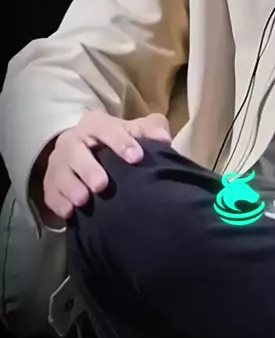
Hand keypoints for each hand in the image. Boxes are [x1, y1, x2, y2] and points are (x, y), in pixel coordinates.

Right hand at [42, 112, 170, 218]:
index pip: (105, 128)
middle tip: (102, 185)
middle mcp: (72, 140)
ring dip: (70, 187)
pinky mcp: (50, 183)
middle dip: (87, 168)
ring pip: (59, 172)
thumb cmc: (117, 143)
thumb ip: (151, 129)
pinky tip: (69, 213)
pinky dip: (58, 202)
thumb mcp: (135, 132)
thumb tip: (163, 138)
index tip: (136, 158)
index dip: (120, 141)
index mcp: (94, 124)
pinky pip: (49, 192)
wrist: (91, 155)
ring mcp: (59, 162)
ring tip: (84, 201)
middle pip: (75, 151)